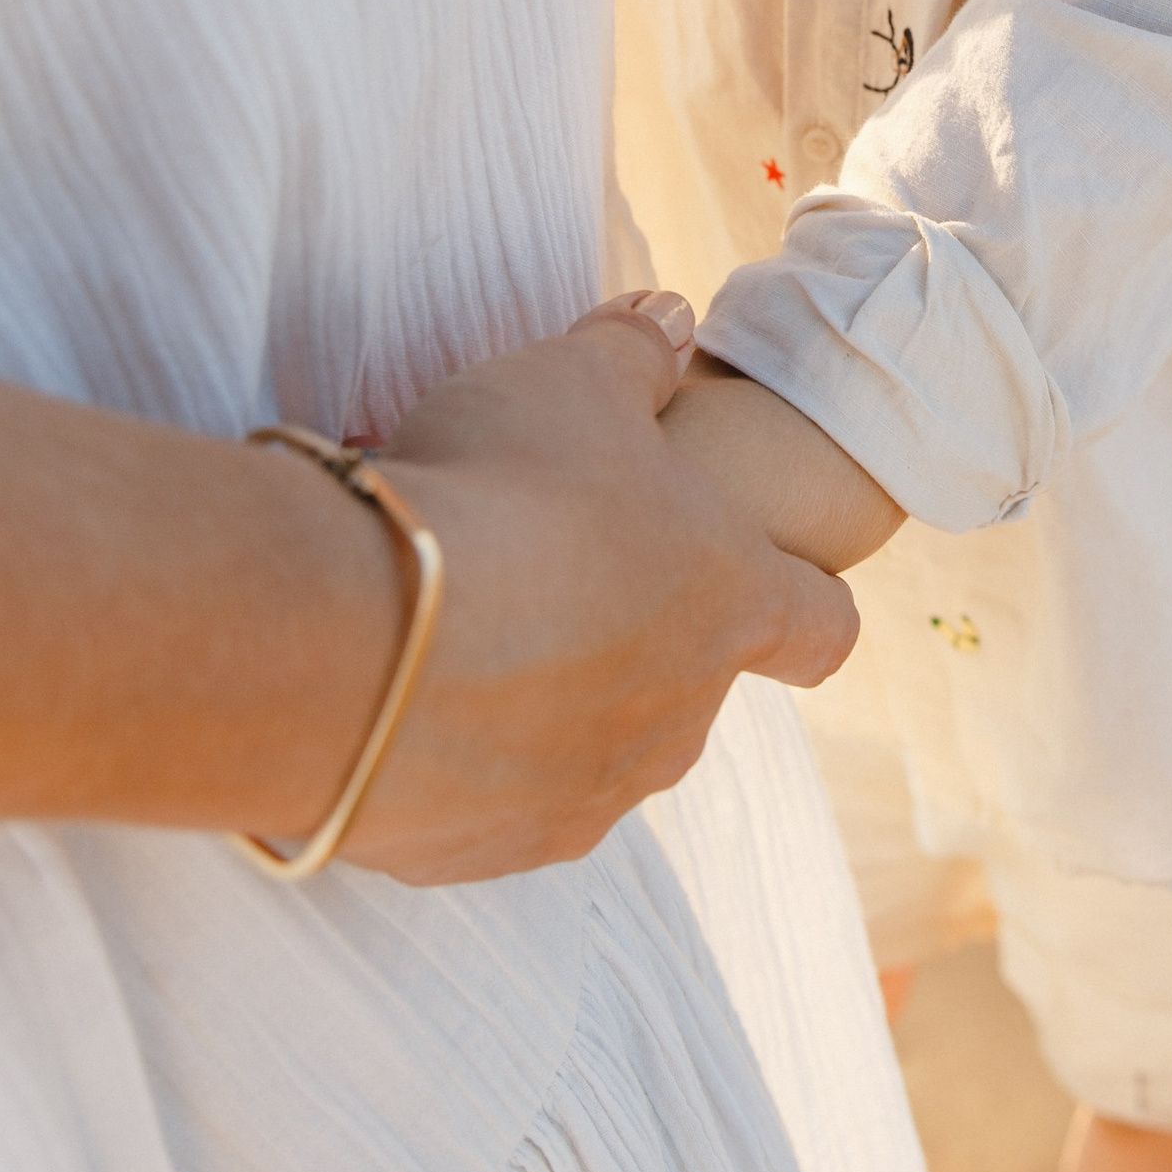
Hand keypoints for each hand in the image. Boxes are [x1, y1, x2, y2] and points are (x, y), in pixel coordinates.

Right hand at [349, 295, 858, 882]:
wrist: (347, 642)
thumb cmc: (494, 493)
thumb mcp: (569, 380)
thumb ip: (630, 354)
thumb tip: (667, 319)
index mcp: (729, 607)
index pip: (824, 629)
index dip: (804, 597)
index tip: (768, 576)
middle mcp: (676, 722)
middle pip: (690, 684)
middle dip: (634, 633)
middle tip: (549, 566)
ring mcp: (584, 798)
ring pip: (592, 749)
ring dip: (547, 700)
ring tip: (462, 628)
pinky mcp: (485, 852)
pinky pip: (493, 803)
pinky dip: (464, 759)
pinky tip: (402, 695)